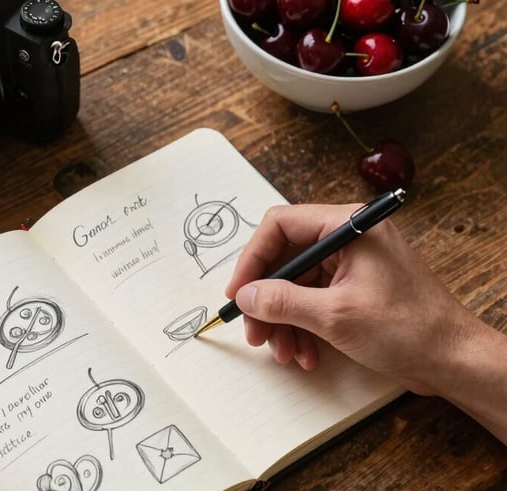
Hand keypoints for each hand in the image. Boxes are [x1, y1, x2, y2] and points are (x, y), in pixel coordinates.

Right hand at [225, 203, 485, 395]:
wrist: (453, 360)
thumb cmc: (408, 328)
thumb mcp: (335, 315)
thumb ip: (283, 301)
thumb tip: (246, 295)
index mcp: (348, 226)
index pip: (280, 226)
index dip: (252, 259)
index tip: (238, 292)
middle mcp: (348, 239)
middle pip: (286, 259)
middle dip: (267, 299)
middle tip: (254, 330)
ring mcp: (351, 264)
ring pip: (296, 285)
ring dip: (283, 320)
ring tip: (283, 351)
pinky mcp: (354, 289)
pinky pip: (313, 301)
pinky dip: (303, 327)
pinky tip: (304, 353)